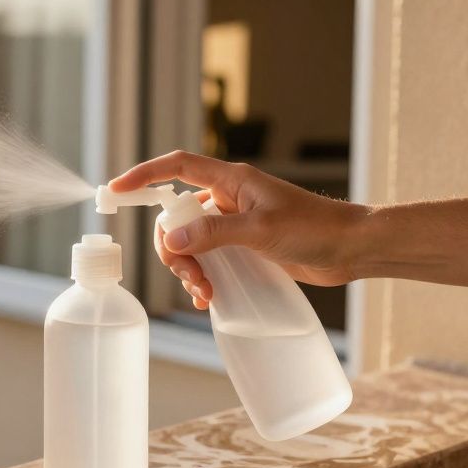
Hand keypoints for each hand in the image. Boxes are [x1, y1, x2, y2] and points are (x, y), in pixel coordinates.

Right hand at [109, 151, 370, 309]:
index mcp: (231, 181)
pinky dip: (204, 278)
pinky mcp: (245, 246)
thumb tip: (170, 241)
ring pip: (191, 242)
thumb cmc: (315, 228)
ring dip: (189, 269)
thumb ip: (213, 233)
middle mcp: (228, 198)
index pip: (177, 167)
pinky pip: (210, 259)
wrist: (352, 249)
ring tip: (206, 293)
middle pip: (176, 216)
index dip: (144, 175)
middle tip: (190, 276)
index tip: (116, 190)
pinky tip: (210, 299)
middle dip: (174, 249)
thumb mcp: (260, 230)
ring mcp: (235, 223)